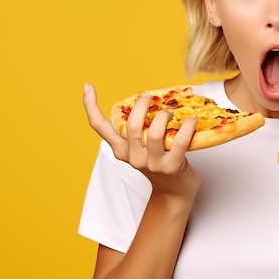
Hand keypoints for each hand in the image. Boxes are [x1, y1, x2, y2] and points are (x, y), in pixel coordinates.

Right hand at [83, 83, 200, 198]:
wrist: (174, 191)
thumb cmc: (159, 163)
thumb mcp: (142, 147)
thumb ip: (140, 129)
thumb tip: (150, 99)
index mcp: (121, 149)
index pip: (100, 127)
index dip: (91, 106)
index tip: (87, 87)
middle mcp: (133, 157)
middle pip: (131, 125)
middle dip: (142, 105)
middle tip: (150, 97)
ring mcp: (152, 163)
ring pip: (155, 132)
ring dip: (165, 116)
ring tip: (171, 112)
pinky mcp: (171, 167)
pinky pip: (180, 141)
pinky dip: (188, 127)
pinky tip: (191, 120)